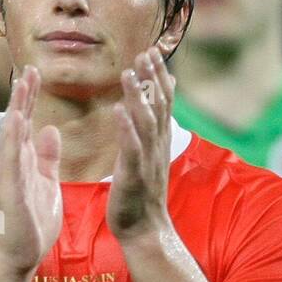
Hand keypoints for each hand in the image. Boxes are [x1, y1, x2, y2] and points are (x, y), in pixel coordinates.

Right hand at [0, 65, 62, 275]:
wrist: (22, 256)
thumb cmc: (34, 222)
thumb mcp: (47, 182)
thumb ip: (47, 157)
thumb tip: (50, 130)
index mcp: (23, 162)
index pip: (26, 123)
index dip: (29, 98)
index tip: (35, 73)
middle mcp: (12, 164)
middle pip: (16, 123)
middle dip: (23, 97)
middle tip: (29, 69)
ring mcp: (8, 177)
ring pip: (11, 137)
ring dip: (16, 111)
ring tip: (21, 87)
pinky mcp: (10, 191)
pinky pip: (11, 161)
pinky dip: (13, 140)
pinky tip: (15, 122)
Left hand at [108, 47, 174, 242]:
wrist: (144, 229)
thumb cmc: (141, 193)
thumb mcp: (147, 156)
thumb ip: (150, 131)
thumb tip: (151, 107)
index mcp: (158, 141)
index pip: (162, 102)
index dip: (158, 77)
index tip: (152, 53)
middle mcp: (156, 146)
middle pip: (159, 105)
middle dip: (152, 78)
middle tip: (146, 52)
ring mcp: (147, 160)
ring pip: (146, 122)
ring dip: (139, 96)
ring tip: (129, 73)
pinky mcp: (134, 175)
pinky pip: (132, 148)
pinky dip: (127, 128)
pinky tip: (119, 111)